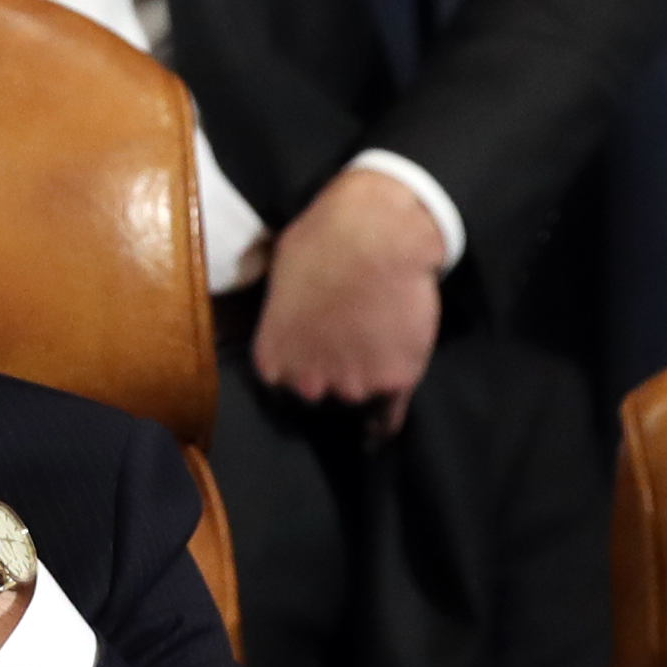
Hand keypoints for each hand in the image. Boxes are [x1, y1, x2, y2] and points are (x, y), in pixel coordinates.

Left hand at [251, 164, 447, 443]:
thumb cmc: (323, 241)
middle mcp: (306, 382)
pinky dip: (385, 424)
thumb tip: (285, 316)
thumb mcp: (279, 277)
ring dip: (363, 379)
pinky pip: (389, 415)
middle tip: (346, 344)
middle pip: (319, 394)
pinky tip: (379, 432)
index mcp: (271, 359)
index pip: (281, 389)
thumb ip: (281, 316)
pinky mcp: (394, 380)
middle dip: (329, 375)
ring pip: (358, 394)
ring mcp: (352, 385)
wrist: (378, 235)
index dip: (298, 373)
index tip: (310, 365)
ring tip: (375, 344)